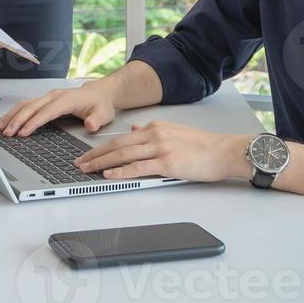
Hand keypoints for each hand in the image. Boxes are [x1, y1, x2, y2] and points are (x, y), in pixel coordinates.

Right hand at [0, 80, 117, 136]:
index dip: (34, 122)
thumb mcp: (104, 114)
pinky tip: (7, 121)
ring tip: (1, 128)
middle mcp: (54, 96)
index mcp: (66, 100)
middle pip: (31, 107)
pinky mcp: (44, 101)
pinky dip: (15, 113)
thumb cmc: (100, 103)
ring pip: (25, 105)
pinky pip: (26, 105)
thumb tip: (90, 125)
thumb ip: (96, 120)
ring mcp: (48, 97)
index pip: (46, 112)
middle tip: (7, 133)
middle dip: (17, 120)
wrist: (100, 93)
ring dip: (12, 116)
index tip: (23, 132)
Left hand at [73, 122, 252, 182]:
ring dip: (101, 163)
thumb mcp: (174, 132)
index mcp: (155, 127)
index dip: (102, 147)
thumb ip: (152, 131)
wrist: (225, 151)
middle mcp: (154, 135)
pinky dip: (121, 171)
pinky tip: (109, 175)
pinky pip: (138, 168)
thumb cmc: (203, 146)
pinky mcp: (168, 163)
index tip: (88, 153)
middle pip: (117, 145)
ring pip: (123, 155)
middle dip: (94, 154)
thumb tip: (133, 130)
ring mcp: (160, 149)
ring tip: (86, 169)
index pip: (121, 138)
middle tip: (79, 162)